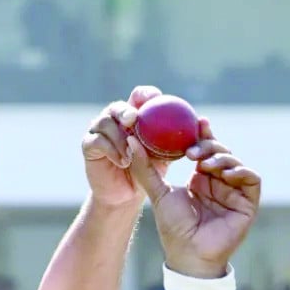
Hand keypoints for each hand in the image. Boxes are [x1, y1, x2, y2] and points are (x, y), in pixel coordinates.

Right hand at [82, 85, 170, 207]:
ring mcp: (99, 130)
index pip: (138, 97)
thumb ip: (175, 140)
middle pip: (118, 106)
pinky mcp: (88, 145)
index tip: (155, 98)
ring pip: (105, 122)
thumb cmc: (147, 172)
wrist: (125, 195)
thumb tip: (201, 123)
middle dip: (126, 110)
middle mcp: (115, 119)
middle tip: (133, 119)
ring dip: (119, 137)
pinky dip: (111, 150)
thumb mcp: (163, 155)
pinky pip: (97, 141)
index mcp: (134, 116)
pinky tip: (123, 161)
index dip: (145, 95)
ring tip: (131, 155)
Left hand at [126, 119, 260, 278]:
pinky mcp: (248, 203)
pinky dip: (241, 171)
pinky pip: (252, 179)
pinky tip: (225, 172)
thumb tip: (131, 141)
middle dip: (209, 145)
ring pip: (236, 162)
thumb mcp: (157, 193)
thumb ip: (145, 169)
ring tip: (204, 163)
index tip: (197, 121)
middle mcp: (220, 182)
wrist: (188, 255)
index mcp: (201, 178)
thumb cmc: (173, 228)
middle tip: (193, 150)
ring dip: (222, 157)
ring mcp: (234, 192)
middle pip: (221, 152)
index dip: (203, 134)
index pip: (205, 149)